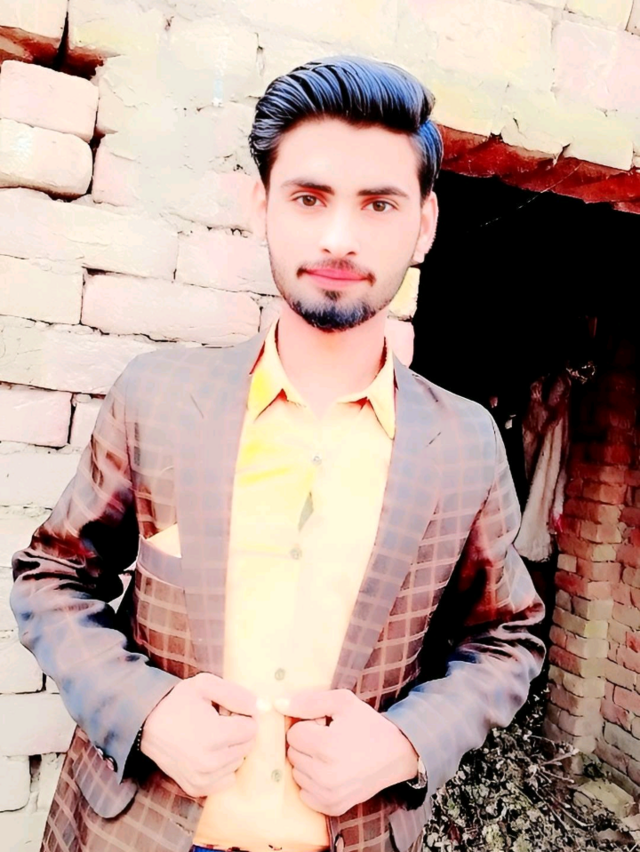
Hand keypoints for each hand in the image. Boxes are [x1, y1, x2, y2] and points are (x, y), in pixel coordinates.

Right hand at [140, 672, 258, 797]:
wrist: (147, 725)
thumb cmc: (178, 702)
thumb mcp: (206, 685)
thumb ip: (236, 694)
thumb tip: (262, 707)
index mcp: (214, 735)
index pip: (252, 729)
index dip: (243, 716)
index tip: (227, 711)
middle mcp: (210, 762)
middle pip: (247, 746)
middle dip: (238, 732)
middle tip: (218, 722)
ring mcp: (203, 779)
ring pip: (238, 762)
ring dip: (231, 748)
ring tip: (210, 735)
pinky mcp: (196, 788)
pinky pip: (227, 778)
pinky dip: (223, 766)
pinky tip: (208, 752)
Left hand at [274, 688, 418, 816]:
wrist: (396, 755)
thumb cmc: (367, 724)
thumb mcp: (342, 702)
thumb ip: (308, 701)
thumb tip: (277, 704)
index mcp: (326, 747)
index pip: (293, 734)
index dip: (308, 725)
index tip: (326, 725)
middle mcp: (324, 775)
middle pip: (292, 753)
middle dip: (307, 743)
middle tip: (330, 738)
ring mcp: (328, 795)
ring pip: (296, 772)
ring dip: (309, 762)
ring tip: (332, 754)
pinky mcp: (331, 808)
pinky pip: (304, 792)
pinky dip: (313, 781)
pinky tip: (331, 771)